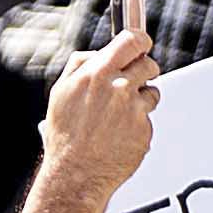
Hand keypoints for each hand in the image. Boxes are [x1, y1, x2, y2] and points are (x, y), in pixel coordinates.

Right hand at [23, 23, 162, 212]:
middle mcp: (117, 87)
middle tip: (129, 84)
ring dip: (141, 98)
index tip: (141, 43)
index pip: (131, 40)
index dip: (139, 40)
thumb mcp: (61, 92)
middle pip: (148, 63)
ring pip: (152, 91)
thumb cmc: (66, 134)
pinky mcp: (145, 127)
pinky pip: (149, 116)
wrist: (75, 172)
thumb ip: (80, 66)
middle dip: (142, 71)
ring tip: (117, 115)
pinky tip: (120, 133)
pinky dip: (139, 122)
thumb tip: (99, 52)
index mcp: (95, 73)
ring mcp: (133, 108)